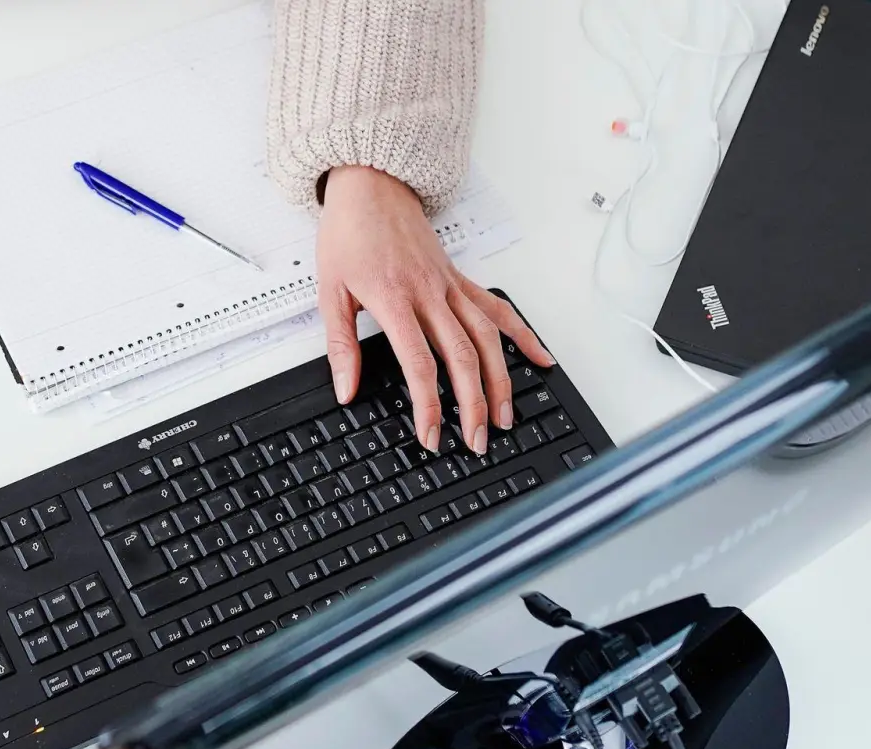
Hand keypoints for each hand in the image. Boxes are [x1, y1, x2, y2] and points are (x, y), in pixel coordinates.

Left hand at [316, 166, 554, 455]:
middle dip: (473, 404)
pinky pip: (497, 309)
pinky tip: (540, 359)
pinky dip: (522, 334)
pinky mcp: (461, 279)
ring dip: (501, 380)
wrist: (371, 187)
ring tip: (505, 416)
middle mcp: (431, 294)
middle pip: (463, 357)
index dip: (429, 404)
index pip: (420, 363)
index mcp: (395, 300)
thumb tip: (346, 390)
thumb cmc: (348, 235)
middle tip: (476, 440)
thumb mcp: (330, 291)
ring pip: (488, 338)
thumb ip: (340, 345)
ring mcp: (451, 286)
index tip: (432, 435)